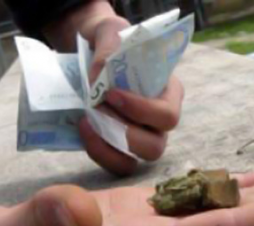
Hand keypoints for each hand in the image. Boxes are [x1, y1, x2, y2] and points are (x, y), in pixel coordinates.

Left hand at [42, 1, 182, 174]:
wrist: (92, 54)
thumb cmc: (111, 44)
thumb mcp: (111, 33)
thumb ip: (109, 45)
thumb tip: (99, 77)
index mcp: (169, 93)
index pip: (167, 115)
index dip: (141, 111)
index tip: (111, 93)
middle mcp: (159, 122)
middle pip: (155, 147)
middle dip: (123, 134)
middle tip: (96, 111)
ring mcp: (141, 138)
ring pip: (136, 162)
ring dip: (109, 148)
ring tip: (86, 124)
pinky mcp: (121, 148)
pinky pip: (116, 164)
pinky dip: (99, 153)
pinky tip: (84, 130)